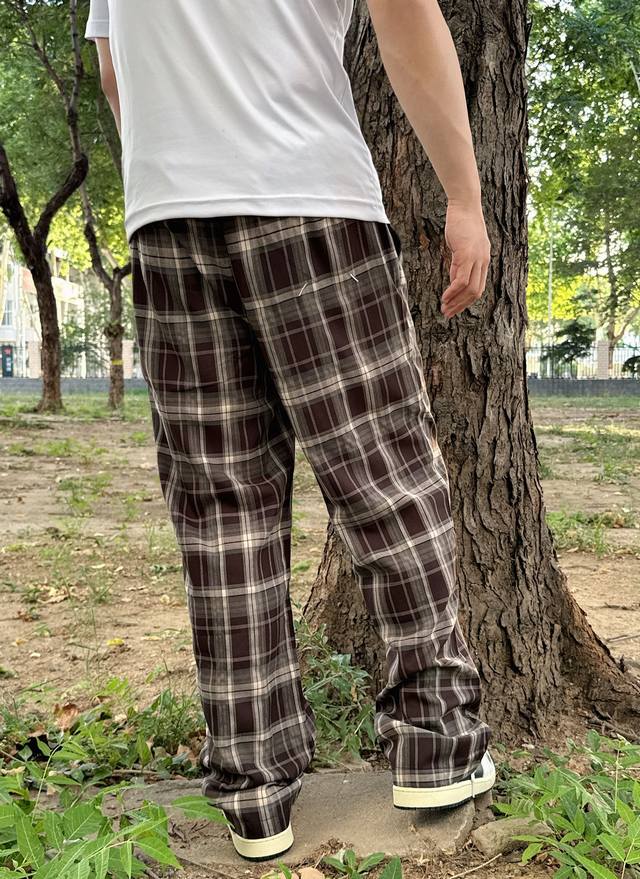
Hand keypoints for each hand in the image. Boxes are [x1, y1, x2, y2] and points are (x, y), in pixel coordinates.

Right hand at [441, 201, 489, 318]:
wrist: (464, 205)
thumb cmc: (461, 222)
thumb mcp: (461, 246)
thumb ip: (459, 263)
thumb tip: (454, 279)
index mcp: (483, 260)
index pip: (478, 287)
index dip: (466, 300)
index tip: (454, 307)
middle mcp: (483, 261)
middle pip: (475, 292)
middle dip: (461, 306)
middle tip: (448, 313)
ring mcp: (477, 259)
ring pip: (469, 289)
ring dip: (456, 301)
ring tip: (444, 308)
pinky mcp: (467, 255)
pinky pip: (461, 280)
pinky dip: (453, 291)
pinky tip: (445, 297)